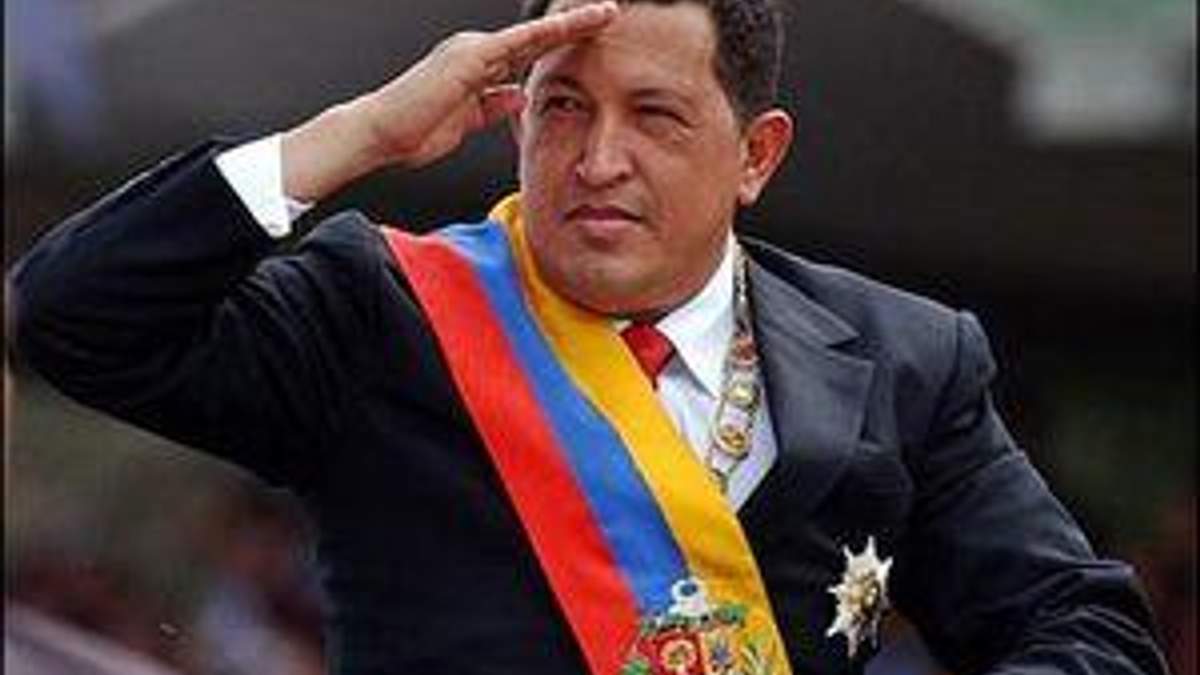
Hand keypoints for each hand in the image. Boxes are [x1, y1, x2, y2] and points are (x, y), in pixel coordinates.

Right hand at [282, 2, 618, 201]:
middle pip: (537, 38)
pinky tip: (578, 24)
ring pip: (535, 34)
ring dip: (571, 24)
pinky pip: (521, 41)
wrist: (383, 133)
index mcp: (476, 68)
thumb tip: (518, 97)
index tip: (589, 40)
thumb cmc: (415, 132)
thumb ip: (492, 107)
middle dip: (573, 27)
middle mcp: (478, 52)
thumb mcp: (467, 123)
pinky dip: (551, 32)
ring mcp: (475, 50)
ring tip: (606, 12)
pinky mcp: (473, 57)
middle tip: (609, 13)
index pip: (526, 54)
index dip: (559, 46)